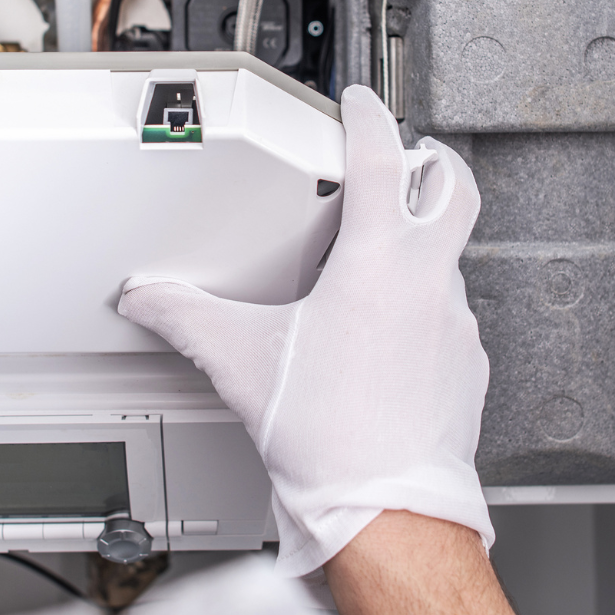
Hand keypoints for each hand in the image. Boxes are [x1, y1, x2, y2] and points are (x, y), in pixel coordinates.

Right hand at [118, 85, 491, 576]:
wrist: (388, 511)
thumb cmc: (331, 439)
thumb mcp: (242, 363)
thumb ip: (186, 318)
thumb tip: (147, 298)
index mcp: (378, 263)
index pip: (384, 159)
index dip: (371, 117)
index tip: (363, 104)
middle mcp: (429, 283)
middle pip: (454, 189)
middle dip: (434, 162)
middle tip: (409, 157)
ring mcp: (457, 324)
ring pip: (450, 258)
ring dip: (421, 246)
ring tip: (377, 263)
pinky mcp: (466, 366)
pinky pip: (450, 317)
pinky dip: (423, 308)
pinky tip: (388, 337)